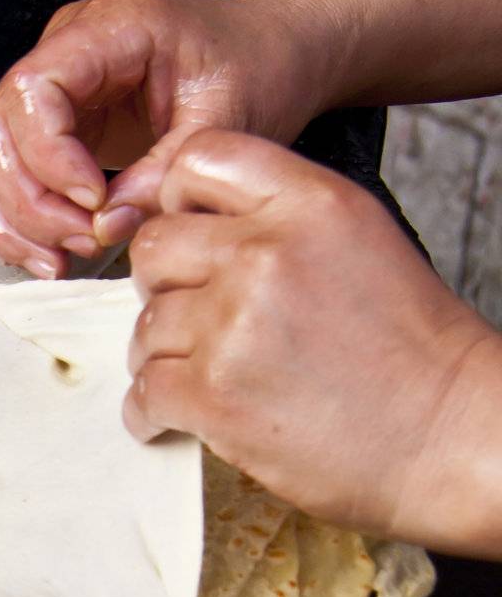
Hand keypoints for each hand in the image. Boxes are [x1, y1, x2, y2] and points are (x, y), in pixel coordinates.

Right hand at [0, 0, 327, 278]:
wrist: (274, 52)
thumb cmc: (258, 66)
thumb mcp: (229, 117)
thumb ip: (167, 171)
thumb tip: (110, 223)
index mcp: (110, 28)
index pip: (33, 87)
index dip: (50, 154)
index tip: (93, 200)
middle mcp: (66, 51)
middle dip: (29, 200)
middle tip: (79, 242)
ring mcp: (53, 88)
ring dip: (11, 217)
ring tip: (58, 258)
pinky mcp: (53, 125)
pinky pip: (2, 174)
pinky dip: (13, 219)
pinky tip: (45, 252)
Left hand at [126, 130, 501, 556]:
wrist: (454, 437)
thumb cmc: (412, 350)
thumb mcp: (358, 242)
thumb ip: (277, 219)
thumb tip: (189, 226)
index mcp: (310, 204)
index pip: (197, 159)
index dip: (177, 200)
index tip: (187, 236)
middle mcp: (264, 253)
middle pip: (153, 246)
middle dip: (163, 285)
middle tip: (194, 317)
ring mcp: (232, 324)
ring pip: (144, 325)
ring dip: (161, 355)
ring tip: (206, 375)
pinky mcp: (211, 393)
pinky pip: (143, 392)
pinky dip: (150, 412)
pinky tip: (177, 417)